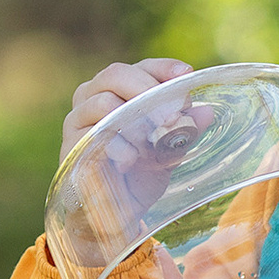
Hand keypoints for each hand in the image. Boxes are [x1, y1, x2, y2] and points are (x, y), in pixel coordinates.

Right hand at [61, 58, 195, 162]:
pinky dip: (119, 146)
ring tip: (152, 142)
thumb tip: (207, 112)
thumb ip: (185, 129)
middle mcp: (94, 97)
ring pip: (104, 101)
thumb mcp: (170, 150)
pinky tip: (132, 159)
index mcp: (120, 91)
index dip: (163, 67)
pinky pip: (94, 134)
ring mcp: (79, 119)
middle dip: (147, 88)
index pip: (141, 67)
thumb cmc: (141, 173)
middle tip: (171, 113)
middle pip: (116, 74)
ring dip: (134, 120)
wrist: (117, 211)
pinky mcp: (72, 145)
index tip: (186, 73)